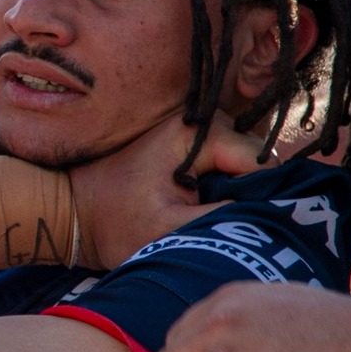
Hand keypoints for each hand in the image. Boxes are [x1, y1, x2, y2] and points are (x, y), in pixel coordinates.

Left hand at [66, 116, 268, 263]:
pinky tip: (205, 210)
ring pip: (247, 167)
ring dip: (238, 195)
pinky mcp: (193, 146)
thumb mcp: (171, 229)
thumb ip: (226, 218)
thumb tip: (276, 212)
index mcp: (198, 133)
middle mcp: (202, 122)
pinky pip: (230, 168)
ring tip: (209, 219)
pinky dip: (226, 190)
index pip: (261, 163)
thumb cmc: (114, 223)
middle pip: (257, 163)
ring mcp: (198, 132)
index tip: (250, 229)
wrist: (75, 212)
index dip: (263, 200)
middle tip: (224, 227)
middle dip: (250, 196)